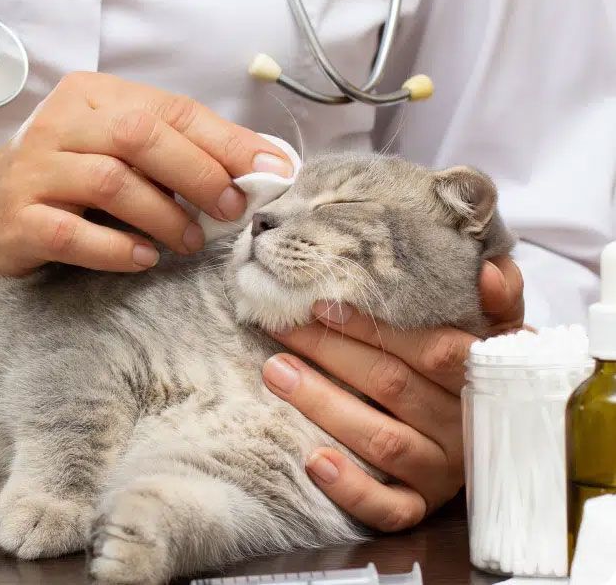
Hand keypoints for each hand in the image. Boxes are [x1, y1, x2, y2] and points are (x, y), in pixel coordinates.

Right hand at [0, 72, 291, 274]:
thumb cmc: (63, 182)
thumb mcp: (114, 153)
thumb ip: (173, 153)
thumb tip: (256, 167)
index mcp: (93, 98)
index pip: (171, 109)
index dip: (226, 141)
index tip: (271, 171)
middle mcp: (60, 125)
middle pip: (141, 136)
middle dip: (198, 174)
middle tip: (230, 209)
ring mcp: (35, 170)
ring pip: (113, 182)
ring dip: (164, 216)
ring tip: (188, 241)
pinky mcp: (18, 218)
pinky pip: (75, 233)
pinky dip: (119, 249)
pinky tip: (145, 259)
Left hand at [263, 256, 524, 530]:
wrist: (503, 441)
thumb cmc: (475, 369)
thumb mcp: (495, 332)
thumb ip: (498, 299)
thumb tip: (485, 271)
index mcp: (484, 377)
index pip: (433, 349)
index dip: (374, 327)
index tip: (320, 306)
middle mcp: (465, 426)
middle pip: (394, 386)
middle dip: (330, 353)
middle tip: (281, 328)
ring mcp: (443, 470)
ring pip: (384, 441)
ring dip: (325, 405)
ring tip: (276, 373)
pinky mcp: (421, 505)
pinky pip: (389, 508)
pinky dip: (351, 488)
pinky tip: (313, 462)